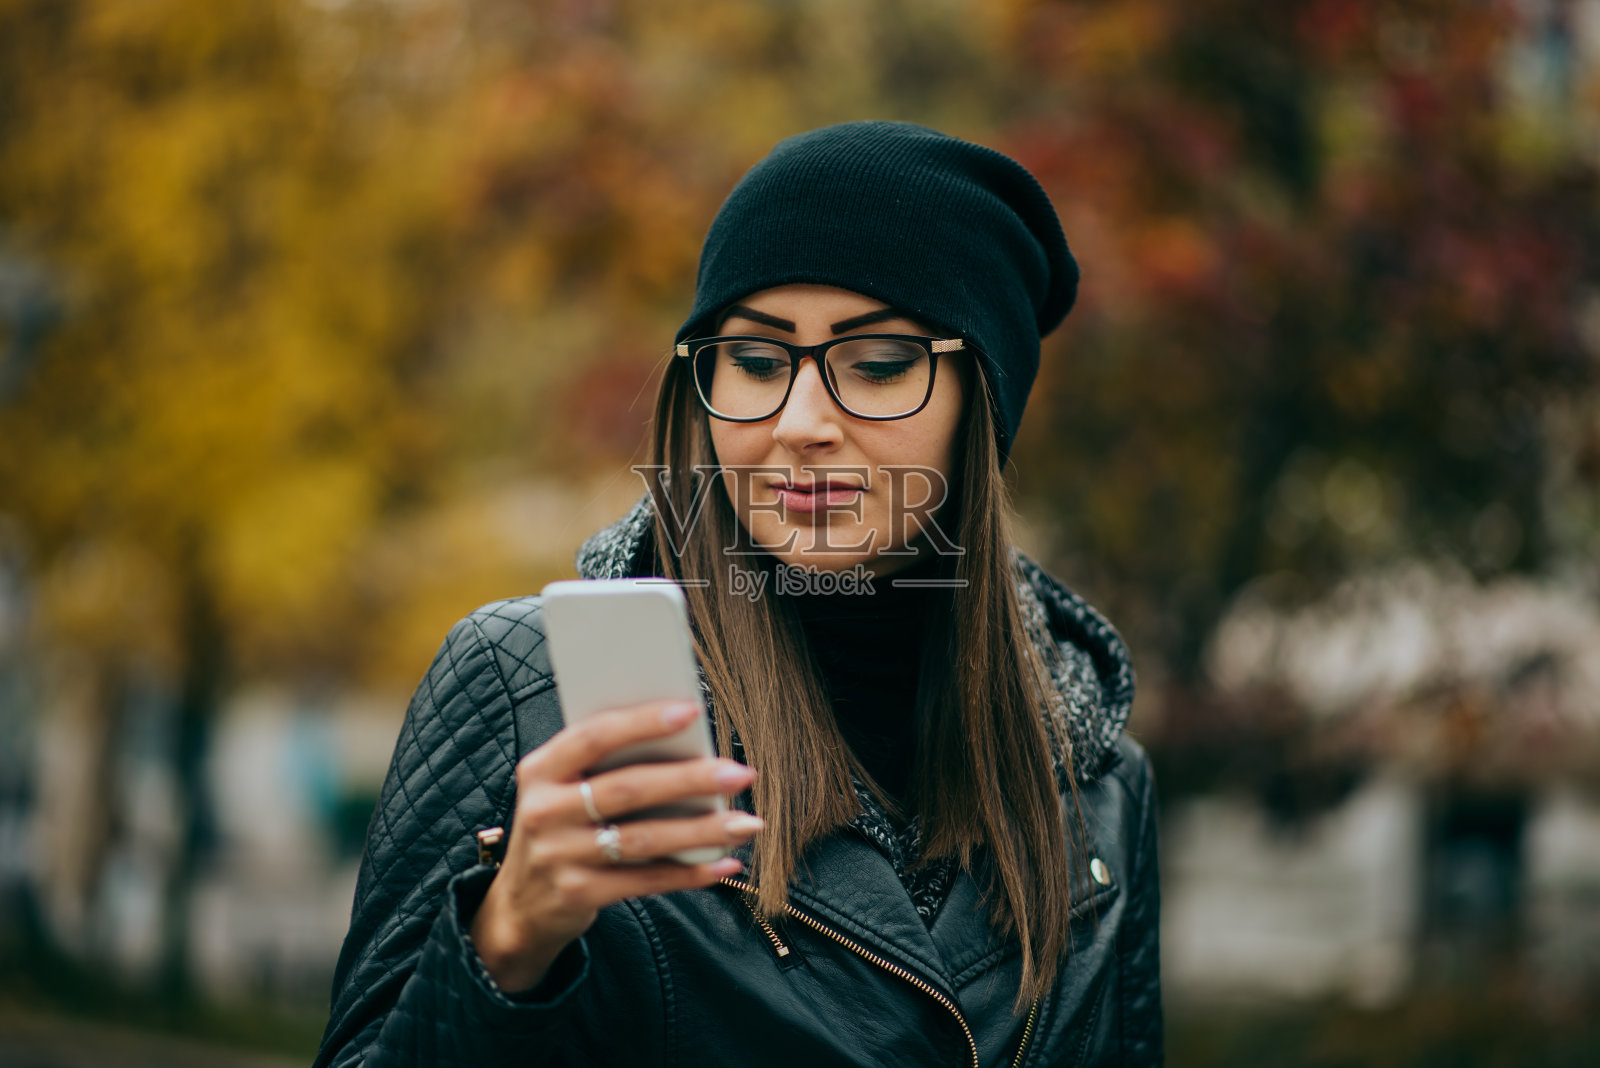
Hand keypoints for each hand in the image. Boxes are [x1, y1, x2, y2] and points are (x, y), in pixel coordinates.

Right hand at [468, 699, 759, 992]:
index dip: (642, 722)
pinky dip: (690, 872)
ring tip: (747, 823)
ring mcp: (559, 856)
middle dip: (690, 779)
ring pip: (643, 838)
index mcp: (541, 770)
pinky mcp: (578, 894)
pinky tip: (725, 864)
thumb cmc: (561, 828)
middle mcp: (544, 811)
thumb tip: (687, 744)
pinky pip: (645, 881)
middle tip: (740, 774)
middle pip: (627, 789)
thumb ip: (607, 766)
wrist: (521, 906)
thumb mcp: (563, 790)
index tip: (691, 710)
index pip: (593, 737)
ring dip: (702, 831)